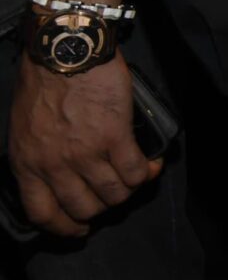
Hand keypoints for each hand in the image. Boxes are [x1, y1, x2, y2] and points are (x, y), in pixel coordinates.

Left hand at [9, 45, 158, 237]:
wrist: (66, 50)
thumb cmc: (43, 80)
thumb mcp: (24, 127)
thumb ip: (37, 154)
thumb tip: (59, 173)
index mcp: (27, 163)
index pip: (43, 213)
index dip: (65, 227)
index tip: (79, 229)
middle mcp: (54, 165)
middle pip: (84, 208)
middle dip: (103, 207)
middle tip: (114, 195)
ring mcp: (85, 153)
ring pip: (114, 193)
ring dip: (129, 190)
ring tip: (138, 176)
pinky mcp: (115, 136)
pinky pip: (135, 171)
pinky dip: (148, 172)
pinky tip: (152, 164)